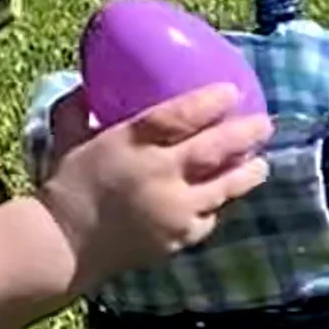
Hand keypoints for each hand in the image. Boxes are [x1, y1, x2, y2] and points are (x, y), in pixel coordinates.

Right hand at [38, 84, 271, 291]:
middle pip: (214, 149)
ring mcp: (174, 210)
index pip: (180, 116)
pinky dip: (220, 205)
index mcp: (131, 144)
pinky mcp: (179, 238)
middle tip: (265, 123)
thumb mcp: (66, 139)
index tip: (231, 91)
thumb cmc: (66, 186)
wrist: (64, 246)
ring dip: (247, 173)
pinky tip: (226, 197)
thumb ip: (78, 108)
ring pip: (224, 187)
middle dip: (245, 133)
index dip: (210, 102)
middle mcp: (159, 175)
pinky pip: (209, 218)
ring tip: (261, 163)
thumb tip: (87, 82)